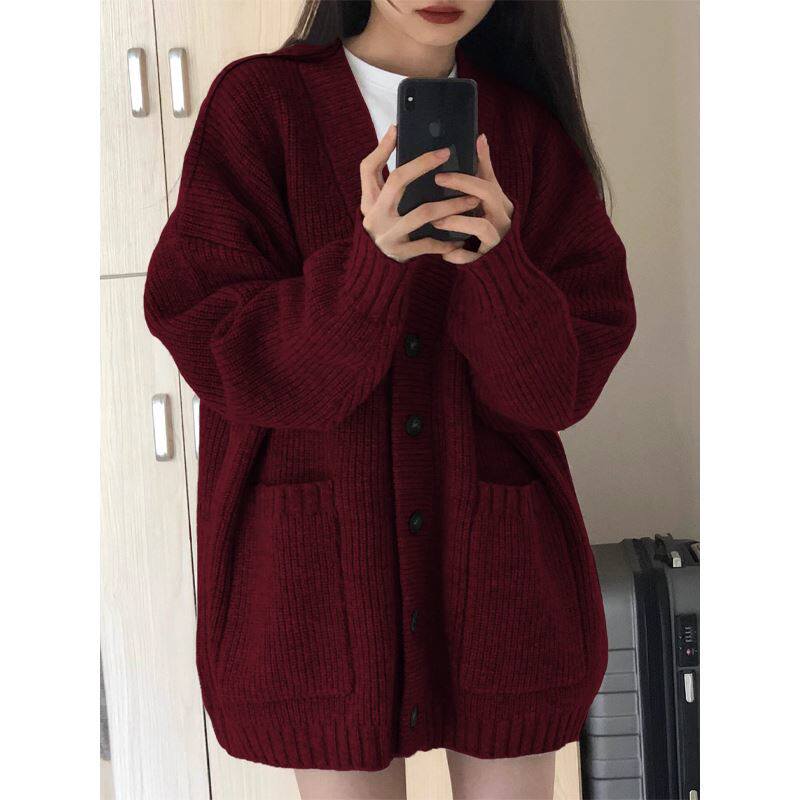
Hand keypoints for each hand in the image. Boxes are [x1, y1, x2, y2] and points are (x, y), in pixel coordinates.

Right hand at [359, 125, 481, 262]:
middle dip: (423, 165)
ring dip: (450, 205)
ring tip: (472, 200)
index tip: (406, 133)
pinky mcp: (401, 252)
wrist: (374, 262)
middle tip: (449, 156)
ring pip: (423, 213)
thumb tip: (395, 130)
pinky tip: (463, 234)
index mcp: (368, 199)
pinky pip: (429, 243)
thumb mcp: (374, 196)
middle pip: (398, 182)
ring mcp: (388, 235)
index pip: (371, 168)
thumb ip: (380, 165)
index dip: (385, 148)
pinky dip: (447, 238)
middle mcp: (375, 216)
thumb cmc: (381, 219)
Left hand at [431, 133, 514, 263]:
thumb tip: (480, 137)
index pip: (485, 184)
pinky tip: (444, 253)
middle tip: (435, 192)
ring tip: (436, 222)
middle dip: (459, 192)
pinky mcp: (487, 258)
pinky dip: (458, 255)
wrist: (500, 259)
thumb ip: (484, 168)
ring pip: (482, 227)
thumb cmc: (488, 219)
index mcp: (501, 202)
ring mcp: (497, 238)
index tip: (439, 176)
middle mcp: (503, 219)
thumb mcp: (488, 193)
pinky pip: (472, 257)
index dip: (463, 179)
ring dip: (457, 222)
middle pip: (486, 198)